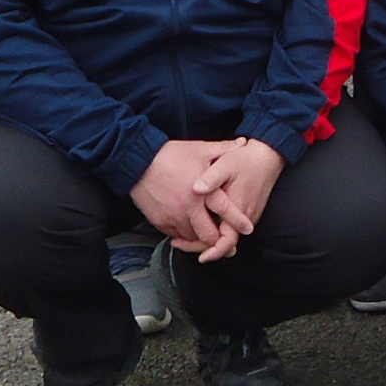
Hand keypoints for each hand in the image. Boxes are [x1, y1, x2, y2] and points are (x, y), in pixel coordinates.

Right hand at [132, 137, 237, 258]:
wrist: (138, 162)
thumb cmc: (170, 155)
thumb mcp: (200, 149)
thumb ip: (224, 149)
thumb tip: (242, 143)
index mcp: (203, 192)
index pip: (226, 212)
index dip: (239, 222)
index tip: (248, 228)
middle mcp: (189, 209)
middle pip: (208, 236)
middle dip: (219, 241)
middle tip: (226, 241)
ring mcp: (173, 218)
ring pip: (192, 239)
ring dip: (200, 238)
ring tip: (208, 235)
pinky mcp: (160, 222)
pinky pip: (176, 235)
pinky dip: (184, 235)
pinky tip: (189, 229)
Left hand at [189, 137, 285, 257]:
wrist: (267, 156)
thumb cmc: (246, 160)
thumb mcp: (225, 165)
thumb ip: (210, 178)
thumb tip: (195, 188)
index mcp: (238, 209)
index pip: (228, 241)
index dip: (215, 252)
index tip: (201, 258)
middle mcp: (245, 218)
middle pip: (224, 244)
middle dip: (203, 248)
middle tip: (179, 243)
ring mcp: (246, 216)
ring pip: (227, 237)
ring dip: (208, 240)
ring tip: (184, 235)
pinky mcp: (246, 212)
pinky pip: (230, 229)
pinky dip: (215, 231)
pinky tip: (200, 223)